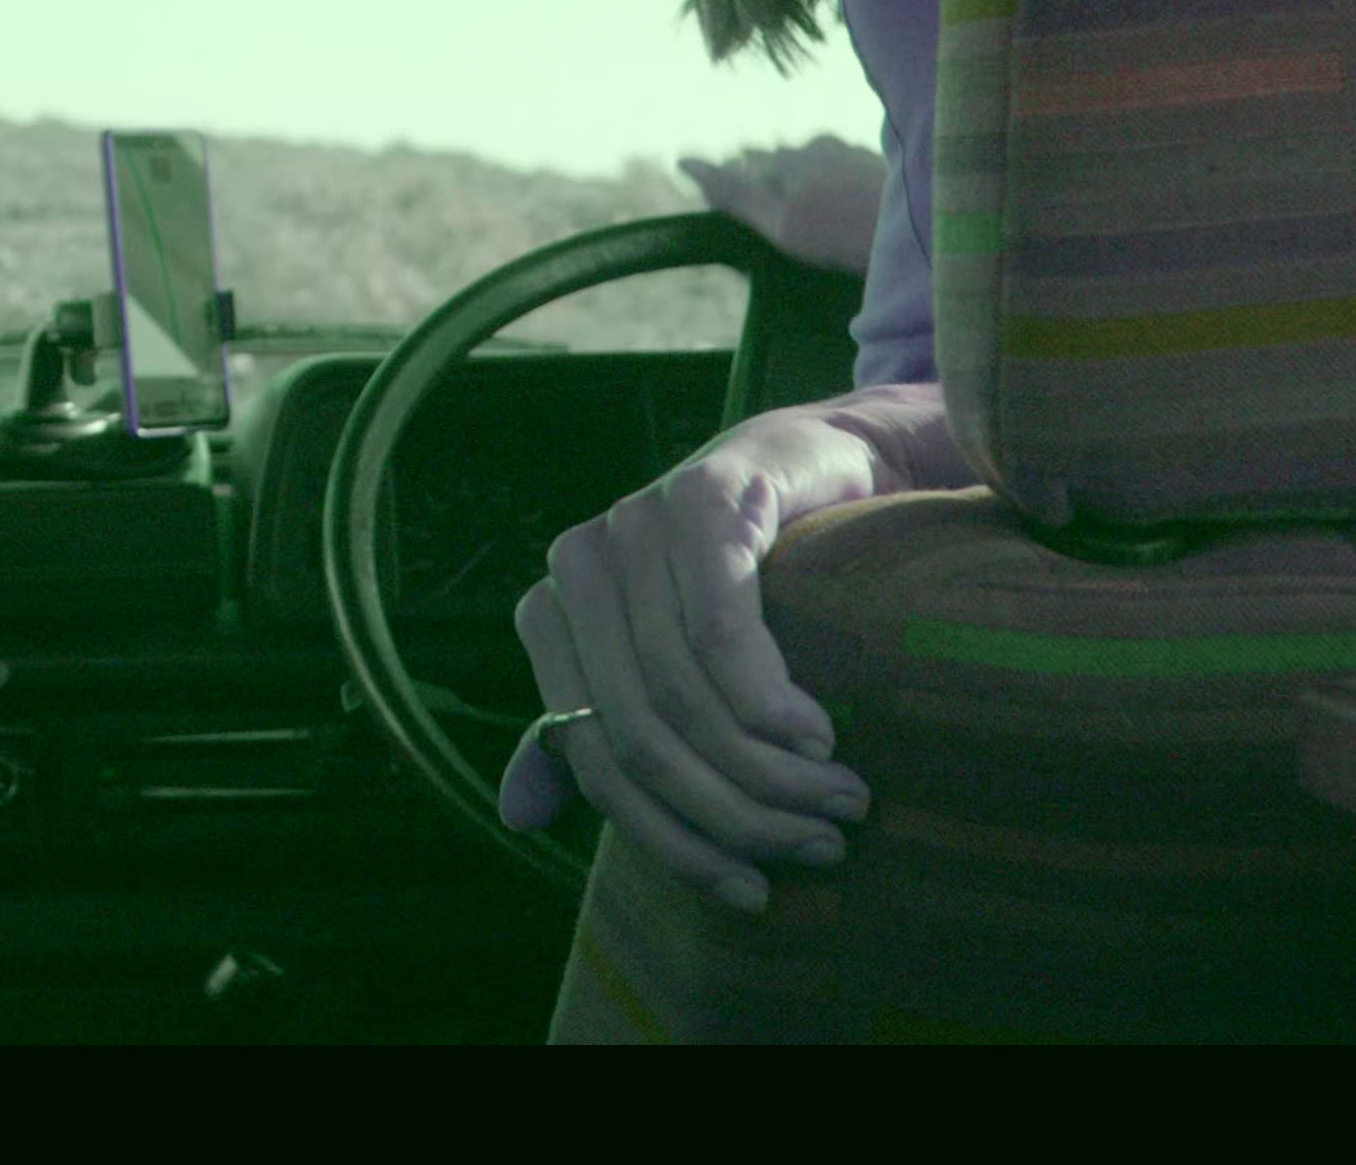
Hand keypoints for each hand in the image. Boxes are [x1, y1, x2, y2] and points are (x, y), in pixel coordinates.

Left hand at [500, 409, 881, 910]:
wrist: (820, 464)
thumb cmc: (747, 579)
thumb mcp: (667, 662)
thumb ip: (597, 733)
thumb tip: (516, 816)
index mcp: (550, 617)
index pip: (595, 763)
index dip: (671, 840)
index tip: (751, 891)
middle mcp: (575, 567)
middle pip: (641, 737)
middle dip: (734, 812)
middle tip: (819, 844)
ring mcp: (632, 525)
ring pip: (682, 693)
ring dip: (770, 770)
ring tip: (839, 802)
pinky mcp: (700, 500)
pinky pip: (721, 628)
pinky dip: (769, 699)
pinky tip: (817, 737)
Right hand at [679, 135, 885, 274]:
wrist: (920, 229)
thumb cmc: (842, 235)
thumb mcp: (779, 223)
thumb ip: (733, 192)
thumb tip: (683, 161)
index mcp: (787, 158)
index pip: (744, 165)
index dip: (735, 186)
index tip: (738, 213)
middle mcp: (814, 144)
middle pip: (776, 160)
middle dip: (767, 180)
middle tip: (773, 218)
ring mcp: (848, 149)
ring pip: (808, 160)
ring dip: (800, 179)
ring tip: (806, 213)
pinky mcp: (875, 161)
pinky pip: (838, 165)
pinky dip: (829, 182)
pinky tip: (840, 203)